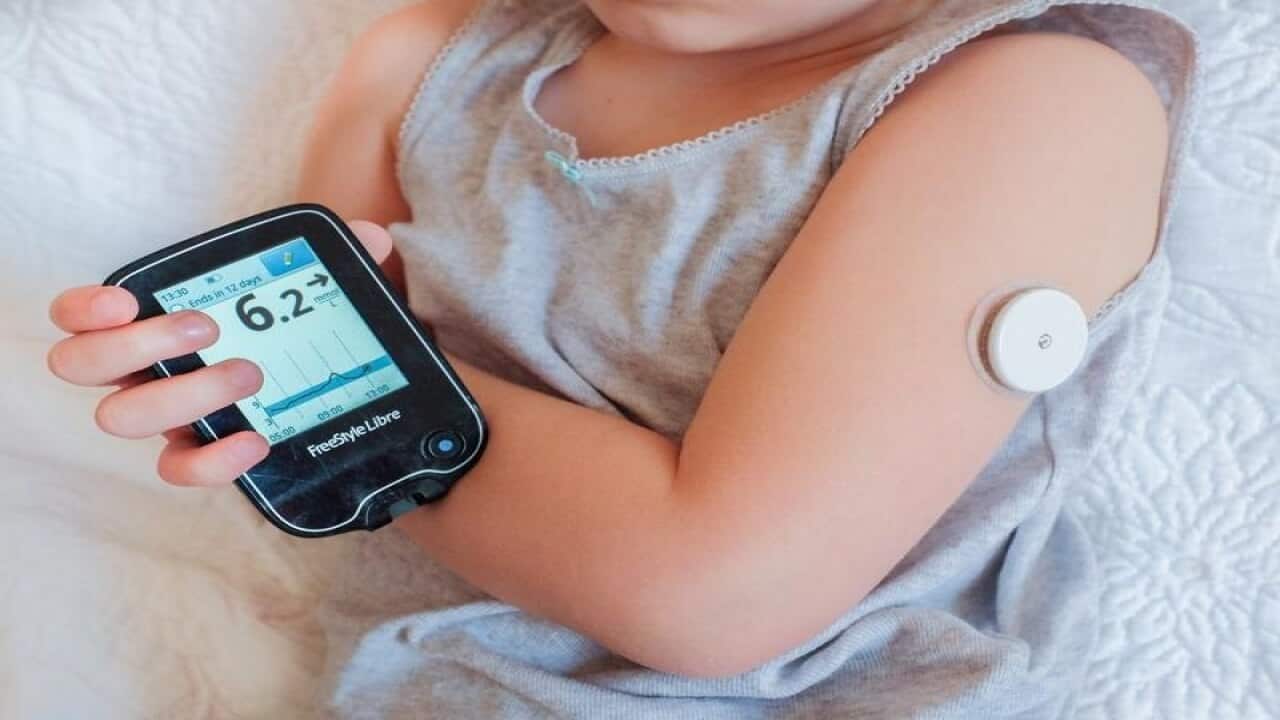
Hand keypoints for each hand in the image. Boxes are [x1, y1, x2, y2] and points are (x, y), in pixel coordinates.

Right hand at [47, 220, 395, 486]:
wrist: (324, 383)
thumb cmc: (292, 329)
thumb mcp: (312, 288)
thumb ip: (336, 258)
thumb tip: (369, 238)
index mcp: (150, 320)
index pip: (78, 315)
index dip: (84, 309)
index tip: (126, 301)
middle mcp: (142, 369)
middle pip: (82, 365)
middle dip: (140, 344)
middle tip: (207, 329)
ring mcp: (165, 415)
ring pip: (125, 417)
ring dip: (185, 393)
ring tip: (250, 374)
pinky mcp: (196, 454)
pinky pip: (181, 467)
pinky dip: (214, 460)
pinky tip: (257, 439)